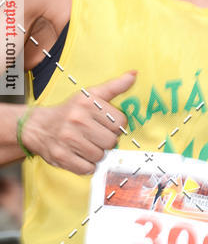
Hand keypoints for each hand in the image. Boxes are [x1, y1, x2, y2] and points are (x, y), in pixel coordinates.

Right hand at [21, 71, 136, 175]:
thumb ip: (114, 86)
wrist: (38, 126)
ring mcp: (68, 139)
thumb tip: (133, 75)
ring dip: (96, 153)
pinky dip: (86, 165)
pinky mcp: (62, 156)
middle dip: (106, 141)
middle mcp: (77, 119)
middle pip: (111, 141)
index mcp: (87, 103)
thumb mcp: (90, 95)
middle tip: (95, 136)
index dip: (116, 126)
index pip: (120, 122)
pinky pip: (88, 168)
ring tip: (86, 144)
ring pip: (100, 155)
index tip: (106, 125)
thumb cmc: (69, 111)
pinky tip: (79, 154)